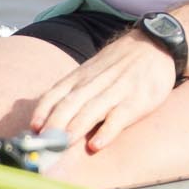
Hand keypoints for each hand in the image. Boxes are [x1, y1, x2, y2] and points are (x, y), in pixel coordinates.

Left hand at [29, 27, 178, 152]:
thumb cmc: (119, 63)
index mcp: (82, 76)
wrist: (156, 44)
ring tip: (63, 144)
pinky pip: (120, 117)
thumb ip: (72, 89)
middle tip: (43, 144)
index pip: (56, 94)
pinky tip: (97, 144)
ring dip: (75, 128)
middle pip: (70, 104)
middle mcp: (96, 82)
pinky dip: (107, 131)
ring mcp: (117, 90)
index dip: (42, 112)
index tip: (32, 129)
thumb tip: (47, 115)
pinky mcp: (137, 100)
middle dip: (54, 124)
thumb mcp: (92, 68)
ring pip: (91, 110)